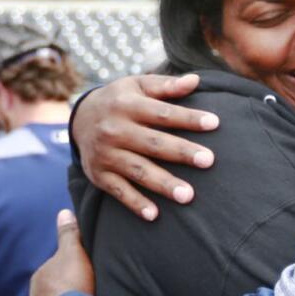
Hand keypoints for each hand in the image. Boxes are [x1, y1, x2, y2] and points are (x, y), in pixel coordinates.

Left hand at [29, 210, 94, 295]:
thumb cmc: (72, 285)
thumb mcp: (74, 253)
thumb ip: (69, 234)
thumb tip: (63, 212)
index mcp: (40, 278)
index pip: (57, 270)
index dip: (74, 269)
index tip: (89, 272)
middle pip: (57, 293)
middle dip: (70, 294)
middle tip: (92, 294)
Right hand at [74, 74, 218, 220]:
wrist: (80, 119)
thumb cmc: (120, 100)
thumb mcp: (137, 85)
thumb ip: (166, 86)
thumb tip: (196, 81)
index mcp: (127, 105)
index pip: (162, 113)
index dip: (189, 118)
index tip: (214, 123)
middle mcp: (115, 130)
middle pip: (153, 143)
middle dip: (181, 152)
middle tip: (208, 161)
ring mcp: (106, 154)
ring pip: (138, 171)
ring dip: (163, 184)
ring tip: (188, 195)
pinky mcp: (99, 175)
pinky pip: (118, 191)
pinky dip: (135, 203)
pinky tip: (154, 214)